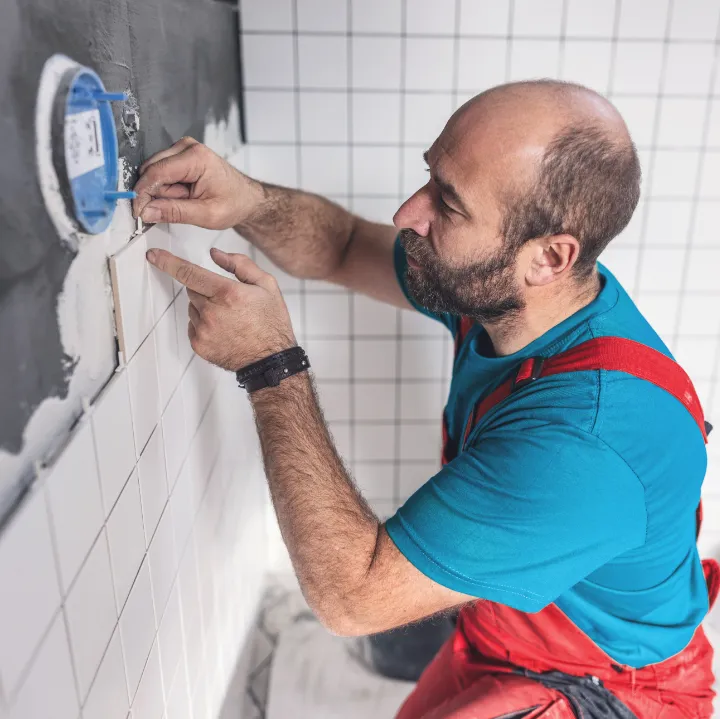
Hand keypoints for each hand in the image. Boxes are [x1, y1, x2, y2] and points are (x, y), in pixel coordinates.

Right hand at [132, 137, 263, 228]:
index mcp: (196, 158)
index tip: (137, 212)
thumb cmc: (234, 204)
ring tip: (186, 201)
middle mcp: (187, 147)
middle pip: (152, 171)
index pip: (156, 173)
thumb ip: (175, 212)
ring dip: (163, 192)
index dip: (143, 194)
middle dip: (156, 194)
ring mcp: (182, 149)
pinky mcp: (180, 156)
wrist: (246, 199)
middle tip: (176, 209)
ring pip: (154, 173)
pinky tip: (183, 195)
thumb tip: (146, 212)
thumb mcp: (206, 215)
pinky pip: (161, 174)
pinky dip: (167, 189)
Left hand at [147, 247, 296, 370]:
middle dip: (205, 290)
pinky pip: (192, 325)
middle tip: (228, 300)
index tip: (154, 255)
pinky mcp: (199, 344)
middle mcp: (212, 312)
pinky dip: (203, 324)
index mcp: (228, 293)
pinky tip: (224, 329)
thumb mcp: (267, 286)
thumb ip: (240, 264)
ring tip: (229, 318)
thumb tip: (216, 254)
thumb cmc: (271, 324)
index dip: (168, 262)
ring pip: (192, 308)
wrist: (270, 360)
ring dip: (204, 307)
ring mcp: (204, 330)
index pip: (189, 272)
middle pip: (192, 290)